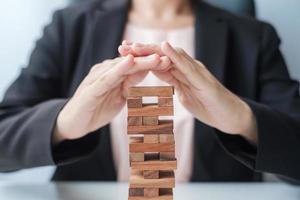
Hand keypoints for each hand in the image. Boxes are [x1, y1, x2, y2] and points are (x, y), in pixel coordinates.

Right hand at [53, 54, 170, 143]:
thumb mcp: (119, 97)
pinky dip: (118, 70)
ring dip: (139, 61)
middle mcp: (106, 72)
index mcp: (114, 74)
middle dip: (150, 59)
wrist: (74, 123)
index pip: (136, 66)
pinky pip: (106, 78)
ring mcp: (97, 78)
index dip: (153, 64)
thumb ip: (130, 86)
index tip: (171, 62)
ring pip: (121, 68)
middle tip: (168, 56)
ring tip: (155, 57)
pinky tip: (129, 62)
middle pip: (131, 63)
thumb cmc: (97, 109)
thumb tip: (144, 76)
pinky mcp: (91, 88)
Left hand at [119, 41, 256, 141]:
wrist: (230, 116)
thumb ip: (172, 82)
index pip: (158, 61)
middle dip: (142, 50)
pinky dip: (176, 56)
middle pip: (162, 55)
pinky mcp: (204, 80)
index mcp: (181, 73)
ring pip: (173, 56)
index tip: (122, 54)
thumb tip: (158, 73)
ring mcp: (197, 72)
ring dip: (153, 49)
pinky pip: (188, 66)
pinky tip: (165, 47)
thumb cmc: (207, 105)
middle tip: (122, 47)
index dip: (140, 56)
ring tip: (136, 45)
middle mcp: (188, 68)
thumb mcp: (184, 94)